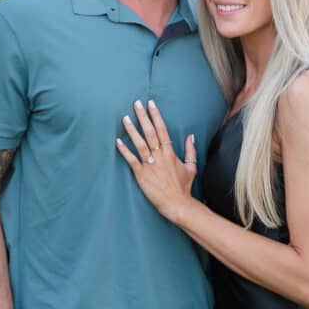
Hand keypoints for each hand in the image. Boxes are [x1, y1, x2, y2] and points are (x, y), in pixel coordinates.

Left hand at [117, 99, 196, 223]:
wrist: (177, 204)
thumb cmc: (183, 187)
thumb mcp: (191, 167)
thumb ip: (191, 150)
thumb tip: (191, 136)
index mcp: (170, 153)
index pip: (162, 130)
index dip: (156, 116)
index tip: (151, 104)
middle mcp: (160, 156)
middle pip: (150, 133)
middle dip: (143, 117)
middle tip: (136, 104)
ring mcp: (150, 165)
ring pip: (139, 144)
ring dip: (132, 130)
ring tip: (125, 118)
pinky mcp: (141, 175)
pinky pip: (131, 160)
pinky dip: (124, 150)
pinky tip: (117, 141)